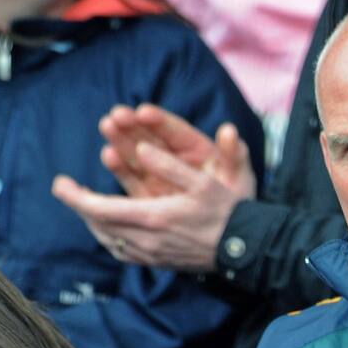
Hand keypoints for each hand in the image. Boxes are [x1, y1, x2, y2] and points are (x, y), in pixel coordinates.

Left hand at [52, 161, 240, 271]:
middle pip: (98, 225)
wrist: (243, 249)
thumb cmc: (225, 213)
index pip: (99, 209)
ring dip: (93, 222)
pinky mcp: (158, 262)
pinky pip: (122, 251)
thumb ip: (168, 165)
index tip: (60, 184)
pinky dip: (109, 236)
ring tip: (86, 206)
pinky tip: (111, 228)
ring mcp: (151, 255)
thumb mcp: (201, 181)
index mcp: (152, 217)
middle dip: (80, 207)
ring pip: (108, 240)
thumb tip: (139, 150)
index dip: (75, 197)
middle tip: (68, 190)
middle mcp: (146, 240)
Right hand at [99, 104, 255, 201]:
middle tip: (116, 116)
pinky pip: (131, 178)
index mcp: (196, 150)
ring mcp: (158, 176)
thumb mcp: (240, 176)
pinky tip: (109, 156)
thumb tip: (229, 131)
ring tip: (107, 126)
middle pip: (149, 138)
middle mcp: (174, 160)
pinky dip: (120, 167)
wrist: (229, 234)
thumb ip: (234, 154)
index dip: (159, 121)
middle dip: (131, 125)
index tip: (144, 113)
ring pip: (135, 155)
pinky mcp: (147, 195)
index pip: (174, 131)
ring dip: (120, 140)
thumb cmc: (237, 200)